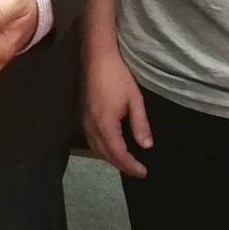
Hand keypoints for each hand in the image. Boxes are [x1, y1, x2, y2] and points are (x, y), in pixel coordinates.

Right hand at [81, 45, 151, 177]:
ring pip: (95, 148)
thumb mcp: (135, 100)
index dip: (130, 165)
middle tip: (137, 170)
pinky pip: (91, 139)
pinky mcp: (82, 114)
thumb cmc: (118, 76)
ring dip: (110, 158)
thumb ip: (140, 124)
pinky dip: (102, 148)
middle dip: (120, 165)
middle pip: (104, 154)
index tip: (143, 172)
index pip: (117, 153)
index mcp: (105, 124)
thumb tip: (146, 146)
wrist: (96, 57)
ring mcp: (84, 120)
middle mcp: (91, 126)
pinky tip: (110, 146)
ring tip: (125, 162)